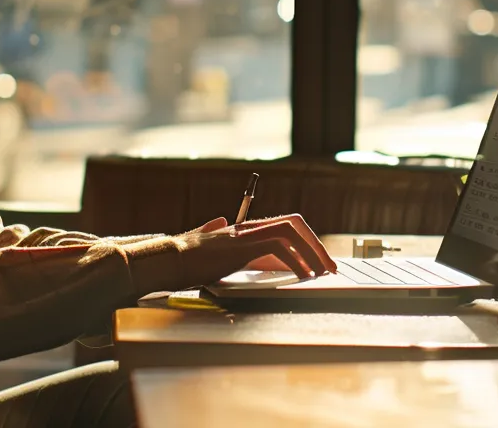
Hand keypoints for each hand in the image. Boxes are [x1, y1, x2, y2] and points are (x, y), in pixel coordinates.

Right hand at [131, 214, 335, 291]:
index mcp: (245, 230)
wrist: (167, 260)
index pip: (286, 226)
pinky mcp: (242, 245)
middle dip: (316, 245)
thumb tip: (217, 221)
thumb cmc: (184, 259)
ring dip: (312, 252)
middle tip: (329, 268)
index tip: (318, 262)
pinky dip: (295, 261)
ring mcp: (246, 234)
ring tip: (322, 273)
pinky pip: (279, 247)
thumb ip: (214, 234)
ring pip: (292, 231)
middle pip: (294, 224)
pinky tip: (302, 276)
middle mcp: (248, 227)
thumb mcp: (206, 245)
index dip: (306, 241)